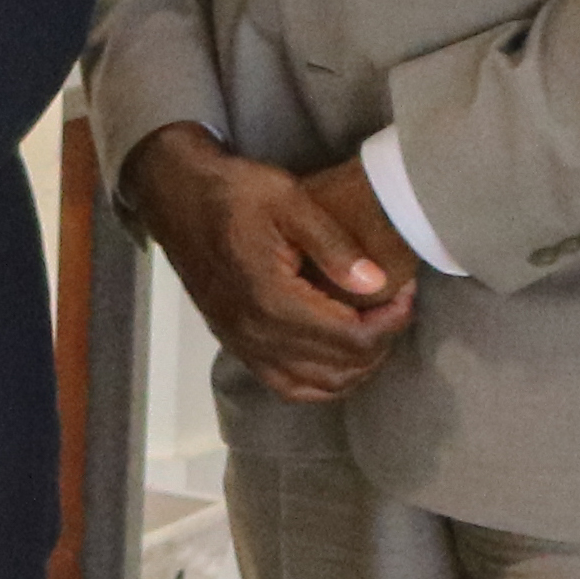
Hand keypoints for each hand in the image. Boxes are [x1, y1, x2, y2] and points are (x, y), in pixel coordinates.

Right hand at [123, 123, 416, 404]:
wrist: (174, 194)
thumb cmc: (233, 191)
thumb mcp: (288, 199)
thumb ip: (334, 244)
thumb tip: (378, 284)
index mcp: (272, 299)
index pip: (353, 337)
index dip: (392, 321)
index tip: (405, 291)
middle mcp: (256, 333)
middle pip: (341, 366)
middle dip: (381, 341)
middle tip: (394, 305)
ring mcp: (243, 344)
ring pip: (316, 385)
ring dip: (355, 367)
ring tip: (372, 330)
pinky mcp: (235, 343)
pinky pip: (287, 386)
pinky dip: (320, 383)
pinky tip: (336, 358)